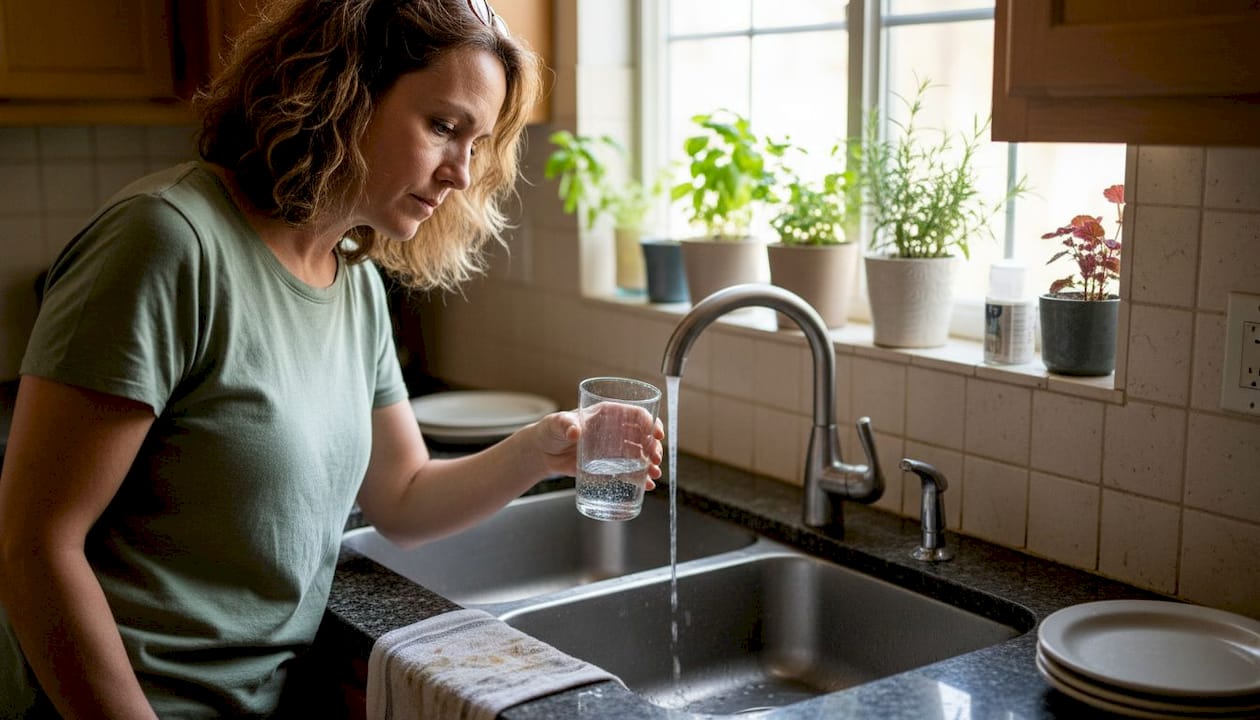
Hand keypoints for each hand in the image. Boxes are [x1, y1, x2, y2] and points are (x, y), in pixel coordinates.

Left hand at [532, 407, 663, 487]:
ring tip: (655, 473)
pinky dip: (640, 478)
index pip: (635, 414)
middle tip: (655, 458)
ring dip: (651, 463)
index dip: (649, 422)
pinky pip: (629, 471)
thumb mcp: (557, 423)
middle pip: (643, 436)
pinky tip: (647, 485)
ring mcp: (614, 449)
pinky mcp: (608, 465)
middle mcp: (615, 430)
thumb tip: (574, 430)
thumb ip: (566, 424)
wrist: (544, 452)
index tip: (656, 434)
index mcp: (608, 414)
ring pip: (640, 454)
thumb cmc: (552, 430)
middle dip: (653, 446)